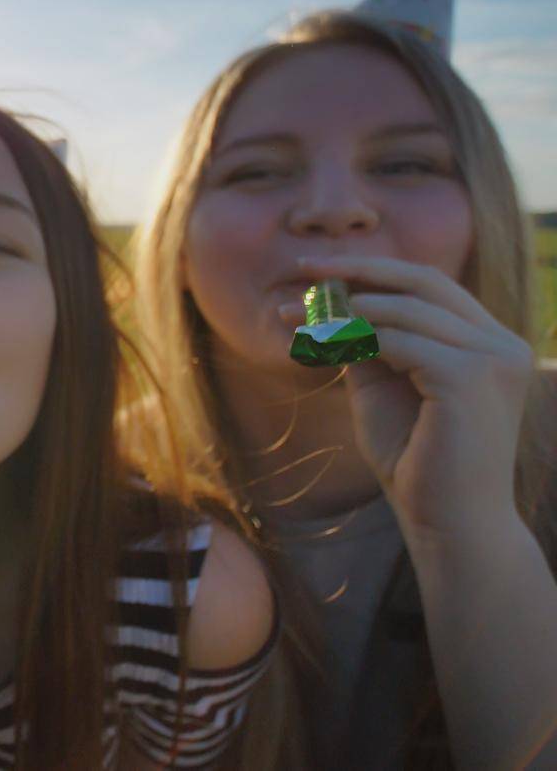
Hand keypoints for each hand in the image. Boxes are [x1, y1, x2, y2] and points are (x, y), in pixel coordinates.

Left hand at [280, 255, 534, 538]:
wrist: (448, 525)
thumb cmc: (416, 463)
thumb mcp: (386, 388)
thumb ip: (370, 344)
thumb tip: (332, 303)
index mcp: (491, 343)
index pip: (430, 286)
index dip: (373, 271)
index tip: (316, 270)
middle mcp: (502, 344)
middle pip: (422, 282)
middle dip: (356, 270)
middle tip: (299, 270)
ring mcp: (493, 359)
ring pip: (404, 310)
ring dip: (340, 311)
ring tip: (292, 318)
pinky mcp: (471, 378)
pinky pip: (398, 342)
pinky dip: (353, 339)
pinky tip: (319, 346)